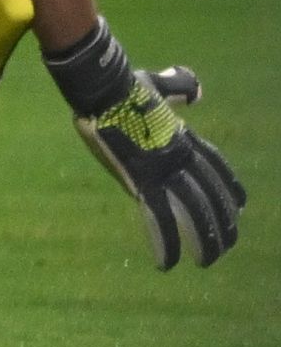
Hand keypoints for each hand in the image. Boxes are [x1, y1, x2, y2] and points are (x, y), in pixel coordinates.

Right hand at [43, 24, 245, 269]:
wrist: (105, 89)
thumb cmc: (125, 84)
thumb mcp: (159, 83)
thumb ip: (180, 86)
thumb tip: (197, 91)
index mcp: (185, 138)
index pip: (217, 168)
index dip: (230, 188)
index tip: (241, 206)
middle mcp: (182, 158)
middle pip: (211, 196)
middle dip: (223, 223)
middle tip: (228, 245)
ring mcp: (164, 171)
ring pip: (193, 212)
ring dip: (203, 240)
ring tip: (207, 261)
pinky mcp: (142, 181)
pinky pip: (158, 218)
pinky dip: (165, 243)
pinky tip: (169, 264)